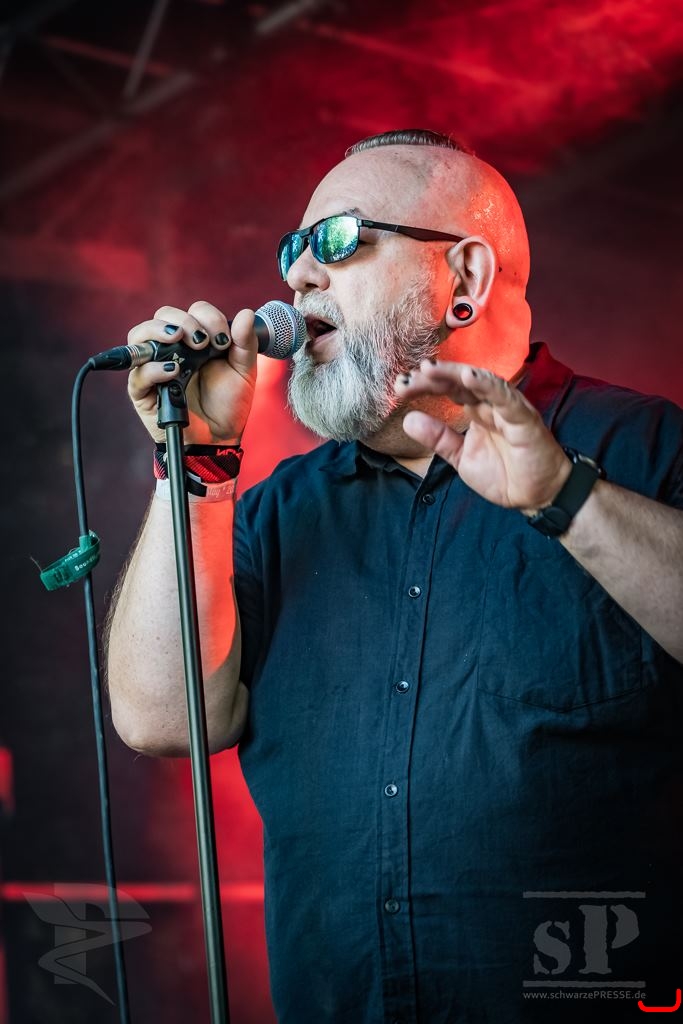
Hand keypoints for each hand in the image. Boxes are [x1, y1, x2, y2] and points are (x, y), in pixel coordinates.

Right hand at [127, 300, 257, 442]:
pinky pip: (138, 374)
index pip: (193, 312)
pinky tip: (173, 371)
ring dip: (158, 331)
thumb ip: (245, 343)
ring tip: (178, 338)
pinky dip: (153, 368)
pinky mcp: (144, 391)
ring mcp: (155, 367)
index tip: (223, 339)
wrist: (220, 437)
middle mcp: (173, 348)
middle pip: (163, 316)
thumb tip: (247, 313)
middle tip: (202, 341)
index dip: (208, 317)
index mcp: (197, 339)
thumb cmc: (229, 404)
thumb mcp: (244, 371)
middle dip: (183, 321)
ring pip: (139, 336)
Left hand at [396, 359, 570, 511]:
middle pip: (459, 380)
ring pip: (481, 382)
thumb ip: (438, 438)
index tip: (398, 388)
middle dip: (432, 377)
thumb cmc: (504, 474)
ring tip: (430, 369)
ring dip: (455, 374)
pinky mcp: (524, 419)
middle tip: (406, 378)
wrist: (535, 496)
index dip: (423, 385)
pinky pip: (506, 398)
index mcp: (475, 410)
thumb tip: (408, 420)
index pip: (447, 389)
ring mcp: (508, 408)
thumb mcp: (461, 457)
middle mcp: (490, 404)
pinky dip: (489, 386)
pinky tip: (470, 377)